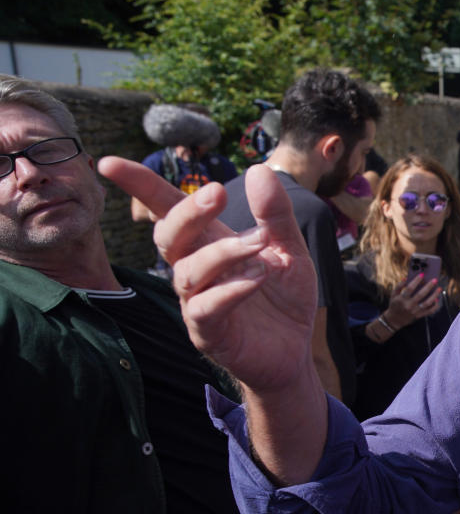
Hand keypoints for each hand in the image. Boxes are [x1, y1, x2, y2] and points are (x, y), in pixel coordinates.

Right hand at [98, 159, 317, 393]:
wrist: (295, 350)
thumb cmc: (283, 298)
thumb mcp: (290, 250)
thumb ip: (275, 214)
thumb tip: (258, 169)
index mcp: (209, 243)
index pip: (167, 209)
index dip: (140, 186)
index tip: (110, 163)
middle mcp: (195, 270)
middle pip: (169, 236)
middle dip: (188, 212)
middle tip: (218, 191)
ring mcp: (197, 303)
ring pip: (188, 272)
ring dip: (223, 252)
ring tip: (259, 245)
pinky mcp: (208, 334)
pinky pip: (207, 308)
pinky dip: (230, 290)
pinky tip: (257, 277)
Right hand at [383, 274, 441, 328]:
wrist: (395, 319)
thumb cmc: (395, 304)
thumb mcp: (393, 294)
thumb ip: (399, 286)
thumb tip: (406, 278)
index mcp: (402, 299)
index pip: (410, 288)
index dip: (416, 280)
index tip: (422, 274)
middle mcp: (409, 305)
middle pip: (420, 295)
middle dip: (428, 286)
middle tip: (435, 280)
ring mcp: (415, 311)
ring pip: (427, 303)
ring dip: (434, 295)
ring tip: (439, 288)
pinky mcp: (419, 315)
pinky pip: (430, 311)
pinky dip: (435, 305)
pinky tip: (437, 299)